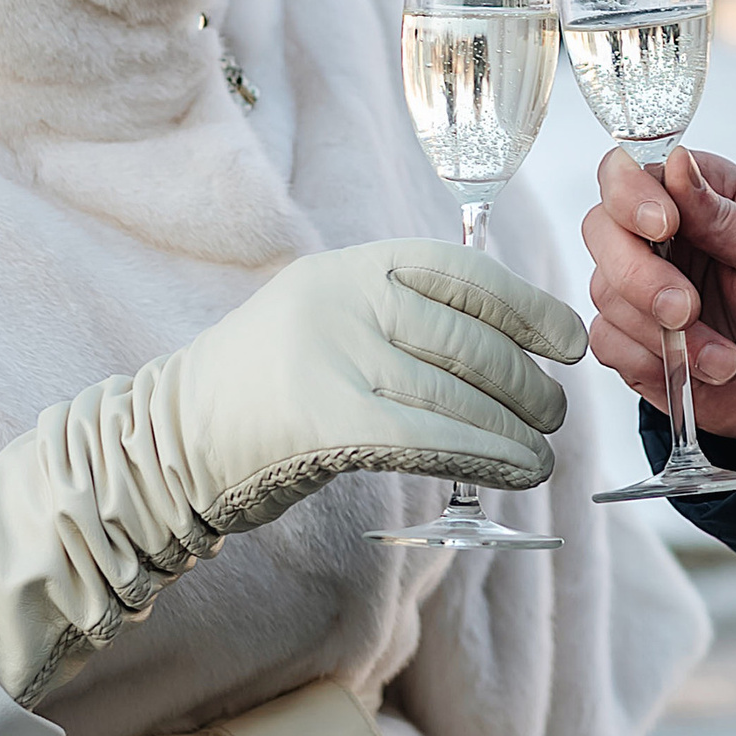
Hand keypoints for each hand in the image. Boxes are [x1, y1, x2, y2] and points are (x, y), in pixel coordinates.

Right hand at [172, 239, 588, 506]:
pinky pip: (427, 434)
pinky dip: (484, 453)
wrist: (168, 443)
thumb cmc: (265, 391)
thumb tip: (509, 342)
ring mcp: (329, 355)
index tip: (566, 339)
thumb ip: (401, 318)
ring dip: (514, 427)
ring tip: (545, 452)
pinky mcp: (323, 419)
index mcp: (348, 266)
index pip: (459, 272)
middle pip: (464, 338)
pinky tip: (519, 469)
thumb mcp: (329, 321)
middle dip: (524, 381)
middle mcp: (342, 299)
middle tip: (555, 412)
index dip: (524, 305)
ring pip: (453, 391)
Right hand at [580, 147, 735, 449]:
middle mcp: (660, 237)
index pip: (630, 170)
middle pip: (601, 229)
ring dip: (664, 334)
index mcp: (697, 195)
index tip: (664, 227)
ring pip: (604, 291)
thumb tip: (678, 163)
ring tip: (724, 357)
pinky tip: (699, 371)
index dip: (632, 195)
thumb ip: (726, 215)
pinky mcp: (633, 339)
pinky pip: (607, 342)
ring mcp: (641, 288)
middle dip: (641, 276)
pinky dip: (653, 361)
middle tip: (688, 309)